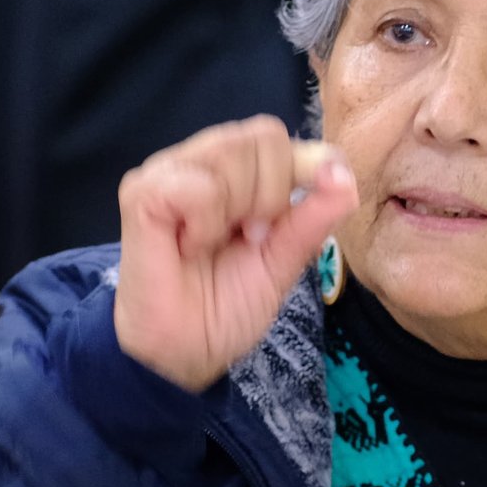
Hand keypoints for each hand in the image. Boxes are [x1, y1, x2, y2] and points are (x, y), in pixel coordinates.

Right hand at [113, 116, 358, 391]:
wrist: (184, 351)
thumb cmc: (226, 304)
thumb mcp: (283, 261)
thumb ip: (312, 219)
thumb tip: (345, 179)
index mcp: (237, 170)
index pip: (276, 135)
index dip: (301, 170)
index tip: (282, 224)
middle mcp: (201, 159)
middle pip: (263, 136)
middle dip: (272, 195)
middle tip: (249, 237)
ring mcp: (168, 171)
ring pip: (231, 151)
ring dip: (240, 208)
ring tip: (218, 243)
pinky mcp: (141, 192)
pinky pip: (199, 185)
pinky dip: (207, 222)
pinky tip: (191, 246)